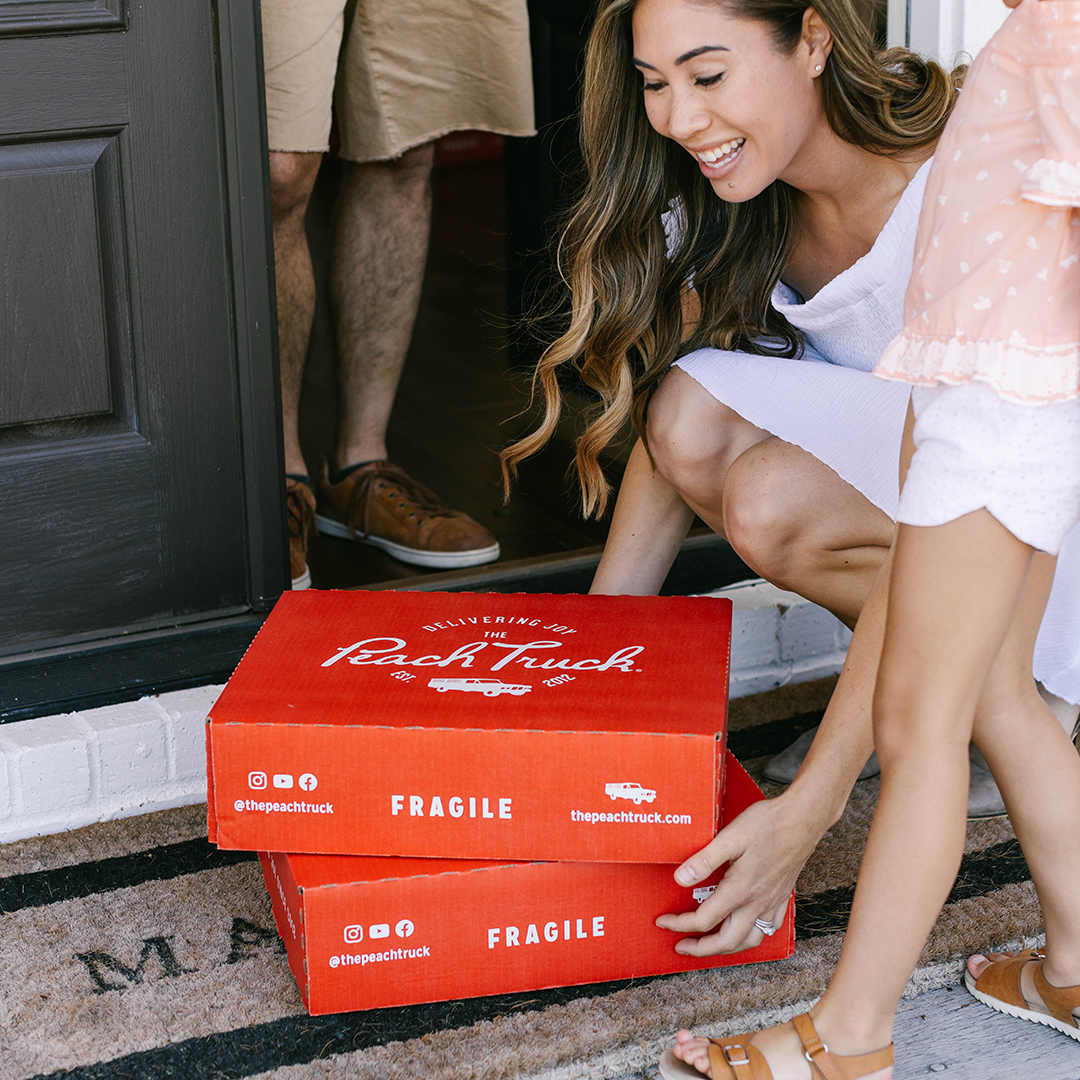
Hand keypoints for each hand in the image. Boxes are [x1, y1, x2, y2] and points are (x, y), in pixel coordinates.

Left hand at [655, 790, 823, 954]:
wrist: (803, 818)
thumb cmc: (767, 824)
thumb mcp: (729, 837)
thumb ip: (703, 861)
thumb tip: (680, 880)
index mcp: (740, 890)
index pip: (704, 920)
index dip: (679, 924)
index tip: (664, 921)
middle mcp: (758, 903)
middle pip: (727, 942)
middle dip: (701, 949)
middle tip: (681, 946)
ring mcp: (773, 902)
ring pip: (750, 941)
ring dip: (727, 948)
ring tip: (710, 945)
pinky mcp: (783, 896)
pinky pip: (769, 929)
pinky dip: (752, 937)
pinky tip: (745, 929)